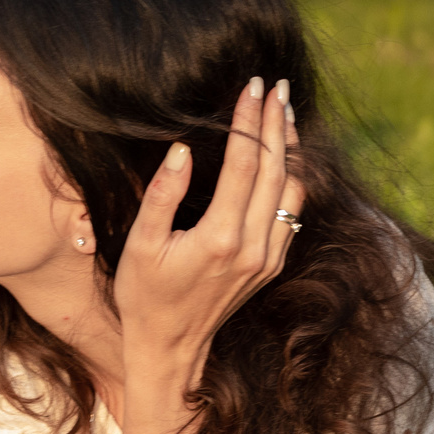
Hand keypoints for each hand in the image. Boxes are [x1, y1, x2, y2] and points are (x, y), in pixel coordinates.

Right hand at [112, 76, 306, 395]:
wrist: (170, 347)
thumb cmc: (144, 295)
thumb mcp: (141, 244)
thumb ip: (162, 195)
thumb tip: (181, 149)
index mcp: (221, 238)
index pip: (244, 163)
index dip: (249, 121)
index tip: (252, 87)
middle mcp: (253, 247)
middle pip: (275, 169)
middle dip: (276, 123)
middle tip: (276, 86)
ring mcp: (268, 257)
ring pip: (292, 189)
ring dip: (290, 148)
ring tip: (284, 112)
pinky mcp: (272, 264)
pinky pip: (292, 211)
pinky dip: (291, 176)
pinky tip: (284, 155)